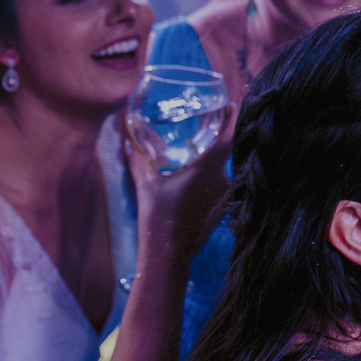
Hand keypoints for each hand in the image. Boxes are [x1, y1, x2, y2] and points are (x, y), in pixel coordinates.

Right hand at [126, 100, 238, 260]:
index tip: (232, 104)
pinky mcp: (223, 207)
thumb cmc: (157, 219)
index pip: (229, 136)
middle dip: (223, 134)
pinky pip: (225, 182)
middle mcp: (222, 180)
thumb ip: (138, 160)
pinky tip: (202, 173)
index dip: (233, 117)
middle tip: (214, 120)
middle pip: (231, 148)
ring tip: (206, 145)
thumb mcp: (146, 185)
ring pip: (228, 167)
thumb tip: (127, 141)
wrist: (168, 256)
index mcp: (207, 169)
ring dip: (219, 156)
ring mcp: (225, 195)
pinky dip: (217, 174)